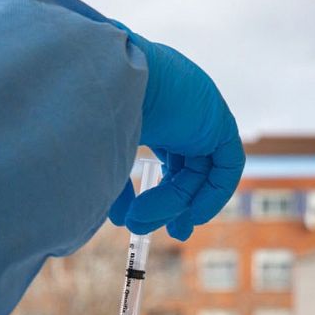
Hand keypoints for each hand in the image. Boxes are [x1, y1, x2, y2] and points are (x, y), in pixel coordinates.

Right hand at [109, 32, 243, 240]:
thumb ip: (113, 183)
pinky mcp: (217, 120)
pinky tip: (192, 215)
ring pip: (197, 173)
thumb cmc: (88, 113)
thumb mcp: (101, 156)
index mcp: (151, 112)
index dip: (161, 193)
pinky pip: (226, 165)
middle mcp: (177, 112)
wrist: (100, 80)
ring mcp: (198, 113)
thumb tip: (118, 219)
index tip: (141, 221)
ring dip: (175, 204)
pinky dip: (213, 193)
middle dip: (179, 205)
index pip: (167, 158)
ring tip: (141, 220)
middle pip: (188, 168)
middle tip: (173, 234)